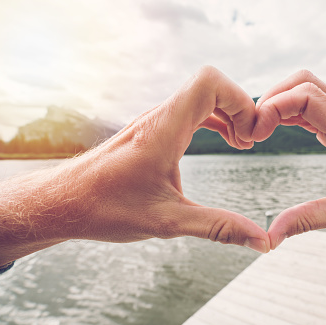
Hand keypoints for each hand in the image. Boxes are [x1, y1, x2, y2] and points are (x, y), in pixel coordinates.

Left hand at [0, 66, 268, 266]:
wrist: (64, 202)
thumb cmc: (106, 208)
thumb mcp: (169, 222)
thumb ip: (218, 228)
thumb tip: (261, 241)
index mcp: (164, 130)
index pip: (210, 83)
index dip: (240, 100)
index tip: (250, 134)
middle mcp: (159, 117)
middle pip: (211, 86)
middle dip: (240, 109)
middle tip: (251, 141)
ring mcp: (154, 122)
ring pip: (201, 97)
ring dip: (228, 114)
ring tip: (242, 143)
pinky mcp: (151, 131)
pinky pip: (191, 111)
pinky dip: (214, 121)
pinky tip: (224, 142)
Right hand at [253, 70, 325, 248]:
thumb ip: (305, 221)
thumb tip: (269, 238)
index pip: (309, 98)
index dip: (275, 108)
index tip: (257, 135)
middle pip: (303, 82)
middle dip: (270, 100)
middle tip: (252, 131)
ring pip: (304, 84)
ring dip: (276, 100)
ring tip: (259, 129)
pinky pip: (308, 98)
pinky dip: (286, 106)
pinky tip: (272, 127)